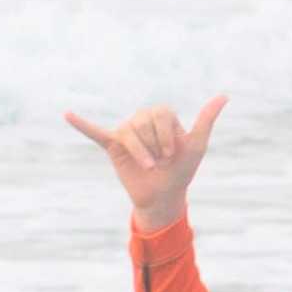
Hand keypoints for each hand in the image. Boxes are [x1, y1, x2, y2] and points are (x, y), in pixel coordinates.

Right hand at [65, 94, 227, 231]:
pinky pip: (94, 132)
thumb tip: (223, 95)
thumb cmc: (181, 170)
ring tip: (148, 166)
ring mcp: (126, 132)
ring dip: (139, 150)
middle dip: (153, 143)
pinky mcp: (112, 145)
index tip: (172, 153)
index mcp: (162, 117)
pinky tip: (67, 114)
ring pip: (126, 130)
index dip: (166, 134)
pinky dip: (82, 124)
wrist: (164, 196)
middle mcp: (142, 120)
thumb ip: (206, 119)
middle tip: (160, 162)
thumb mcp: (197, 145)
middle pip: (142, 120)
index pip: (160, 112)